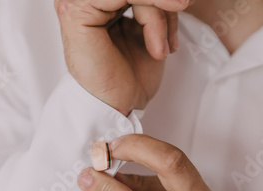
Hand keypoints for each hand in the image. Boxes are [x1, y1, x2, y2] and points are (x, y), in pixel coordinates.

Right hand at [54, 0, 190, 114]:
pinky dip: (152, 18)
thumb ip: (155, 4)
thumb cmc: (128, 77)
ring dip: (158, 16)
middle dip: (163, 1)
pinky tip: (158, 47)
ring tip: (163, 48)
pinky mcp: (76, 12)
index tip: (186, 2)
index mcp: (100, 0)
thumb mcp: (150, 29)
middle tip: (184, 6)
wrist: (115, 108)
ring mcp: (77, 2)